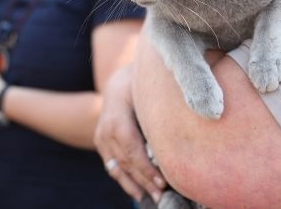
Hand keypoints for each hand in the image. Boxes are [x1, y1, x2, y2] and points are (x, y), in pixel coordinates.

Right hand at [94, 65, 165, 203]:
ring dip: (135, 186)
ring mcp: (101, 138)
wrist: (117, 83)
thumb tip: (179, 131)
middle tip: (163, 195)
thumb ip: (158, 110)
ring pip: (118, 168)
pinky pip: (113, 167)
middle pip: (126, 162)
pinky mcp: (101, 144)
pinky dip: (126, 181)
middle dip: (145, 181)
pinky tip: (138, 193)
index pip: (131, 149)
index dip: (146, 168)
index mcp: (117, 118)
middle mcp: (105, 130)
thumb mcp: (147, 92)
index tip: (162, 181)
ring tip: (152, 199)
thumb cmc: (138, 85)